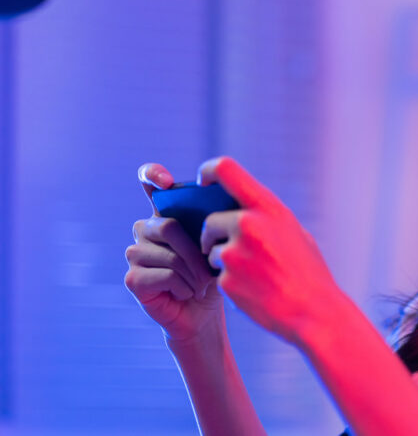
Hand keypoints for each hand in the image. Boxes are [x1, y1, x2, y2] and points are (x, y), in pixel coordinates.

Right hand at [124, 163, 225, 343]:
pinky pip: (163, 275)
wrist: (204, 312)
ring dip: (194, 274)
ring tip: (199, 285)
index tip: (166, 181)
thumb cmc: (212, 275)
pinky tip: (185, 293)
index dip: (152, 174)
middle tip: (209, 271)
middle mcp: (145, 228)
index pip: (148, 180)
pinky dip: (183, 287)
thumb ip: (212, 224)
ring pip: (168, 255)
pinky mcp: (132, 278)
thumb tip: (216, 213)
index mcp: (166, 213)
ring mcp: (134, 252)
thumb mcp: (217, 245)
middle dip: (196, 253)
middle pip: (168, 226)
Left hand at [198, 156, 342, 346]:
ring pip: (211, 250)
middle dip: (213, 235)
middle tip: (225, 248)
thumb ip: (267, 218)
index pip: (226, 169)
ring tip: (251, 274)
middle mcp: (248, 225)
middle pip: (210, 220)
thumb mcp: (296, 233)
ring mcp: (235, 253)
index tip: (204, 183)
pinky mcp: (227, 279)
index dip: (209, 171)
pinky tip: (252, 290)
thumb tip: (241, 207)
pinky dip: (229, 282)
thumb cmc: (308, 272)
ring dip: (222, 260)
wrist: (313, 311)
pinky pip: (216, 275)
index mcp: (268, 208)